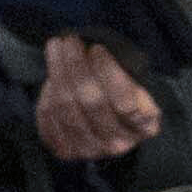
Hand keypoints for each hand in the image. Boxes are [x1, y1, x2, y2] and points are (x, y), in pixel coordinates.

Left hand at [35, 33, 164, 162]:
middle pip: (91, 101)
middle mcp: (118, 144)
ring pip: (65, 107)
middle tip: (71, 40)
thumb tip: (93, 51)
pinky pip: (49, 117)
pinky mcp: (64, 150)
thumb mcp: (138, 83)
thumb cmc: (124, 94)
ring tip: (56, 46)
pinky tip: (52, 74)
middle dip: (77, 65)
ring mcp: (89, 150)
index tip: (97, 48)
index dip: (108, 72)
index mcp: (144, 127)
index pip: (125, 103)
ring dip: (57, 71)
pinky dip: (48, 92)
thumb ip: (126, 72)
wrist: (109, 125)